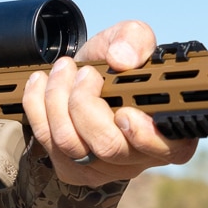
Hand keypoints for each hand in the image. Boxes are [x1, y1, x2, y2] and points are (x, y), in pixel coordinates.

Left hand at [22, 20, 197, 185]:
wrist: (83, 77)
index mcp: (170, 131)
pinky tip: (41, 83)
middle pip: (108, 147)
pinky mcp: (71, 169)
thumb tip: (122, 58)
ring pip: (71, 144)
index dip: (146, 135)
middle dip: (86, 103)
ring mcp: (102, 168)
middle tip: (84, 73)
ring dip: (58, 99)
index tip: (125, 111)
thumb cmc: (116, 65)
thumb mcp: (131, 38)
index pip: (169, 149)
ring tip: (63, 69)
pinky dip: (37, 106)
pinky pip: (46, 141)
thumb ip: (135, 39)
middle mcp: (138, 157)